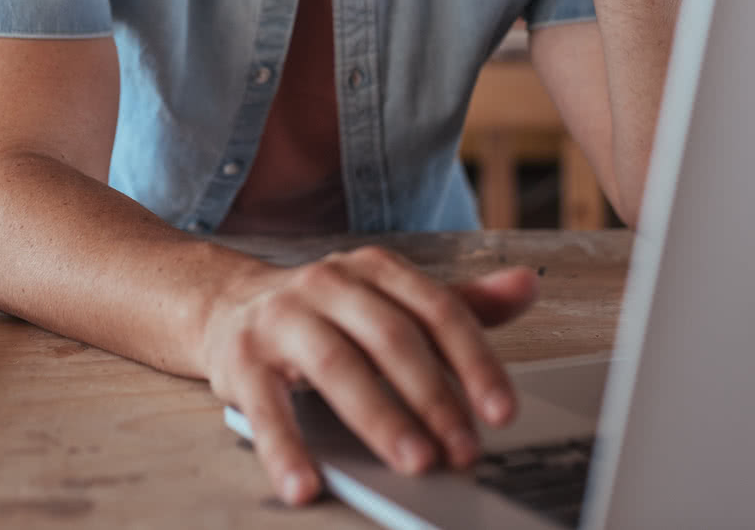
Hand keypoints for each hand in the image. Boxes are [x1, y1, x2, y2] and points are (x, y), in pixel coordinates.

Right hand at [202, 245, 539, 504]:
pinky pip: (267, 407)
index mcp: (374, 270)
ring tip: (414, 463)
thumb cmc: (327, 313)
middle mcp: (328, 283)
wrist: (227, 305)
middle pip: (391, 338)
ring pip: (337, 366)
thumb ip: (459, 301)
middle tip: (464, 451)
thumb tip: (527, 286)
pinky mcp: (241, 359)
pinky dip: (287, 450)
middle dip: (434, 398)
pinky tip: (307, 484)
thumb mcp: (391, 300)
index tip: (503, 412)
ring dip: (381, 419)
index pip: (436, 309)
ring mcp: (281, 318)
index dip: (474, 361)